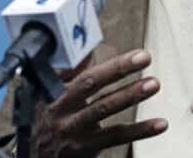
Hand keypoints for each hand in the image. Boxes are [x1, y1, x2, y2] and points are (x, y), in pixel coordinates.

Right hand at [33, 49, 167, 157]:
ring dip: (130, 95)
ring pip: (103, 108)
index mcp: (55, 90)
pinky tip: (160, 123)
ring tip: (154, 83)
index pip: (81, 70)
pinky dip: (140, 130)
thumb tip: (89, 46)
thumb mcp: (48, 93)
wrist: (32, 156)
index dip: (105, 60)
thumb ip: (70, 71)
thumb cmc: (46, 118)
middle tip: (144, 57)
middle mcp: (62, 108)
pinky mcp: (84, 148)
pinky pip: (115, 137)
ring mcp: (73, 129)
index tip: (129, 51)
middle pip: (91, 84)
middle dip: (119, 69)